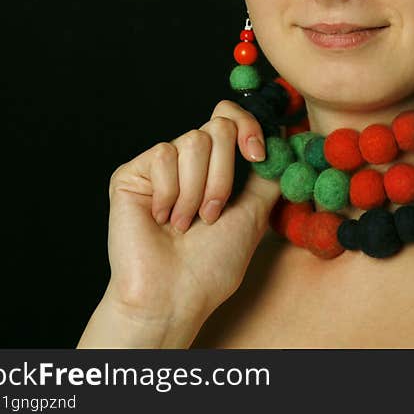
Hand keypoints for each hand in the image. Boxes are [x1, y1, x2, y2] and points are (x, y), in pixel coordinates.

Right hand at [103, 100, 280, 330]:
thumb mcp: (255, 212)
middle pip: (219, 127)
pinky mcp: (132, 173)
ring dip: (198, 191)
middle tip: (212, 215)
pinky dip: (170, 193)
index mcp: (218, 168)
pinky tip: (162, 219)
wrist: (174, 294)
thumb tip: (282, 138)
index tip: (258, 156)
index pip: (232, 118)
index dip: (249, 126)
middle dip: (224, 175)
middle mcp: (190, 162)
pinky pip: (163, 155)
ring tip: (186, 223)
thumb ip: (268, 173)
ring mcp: (161, 166)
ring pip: (194, 141)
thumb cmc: (213, 263)